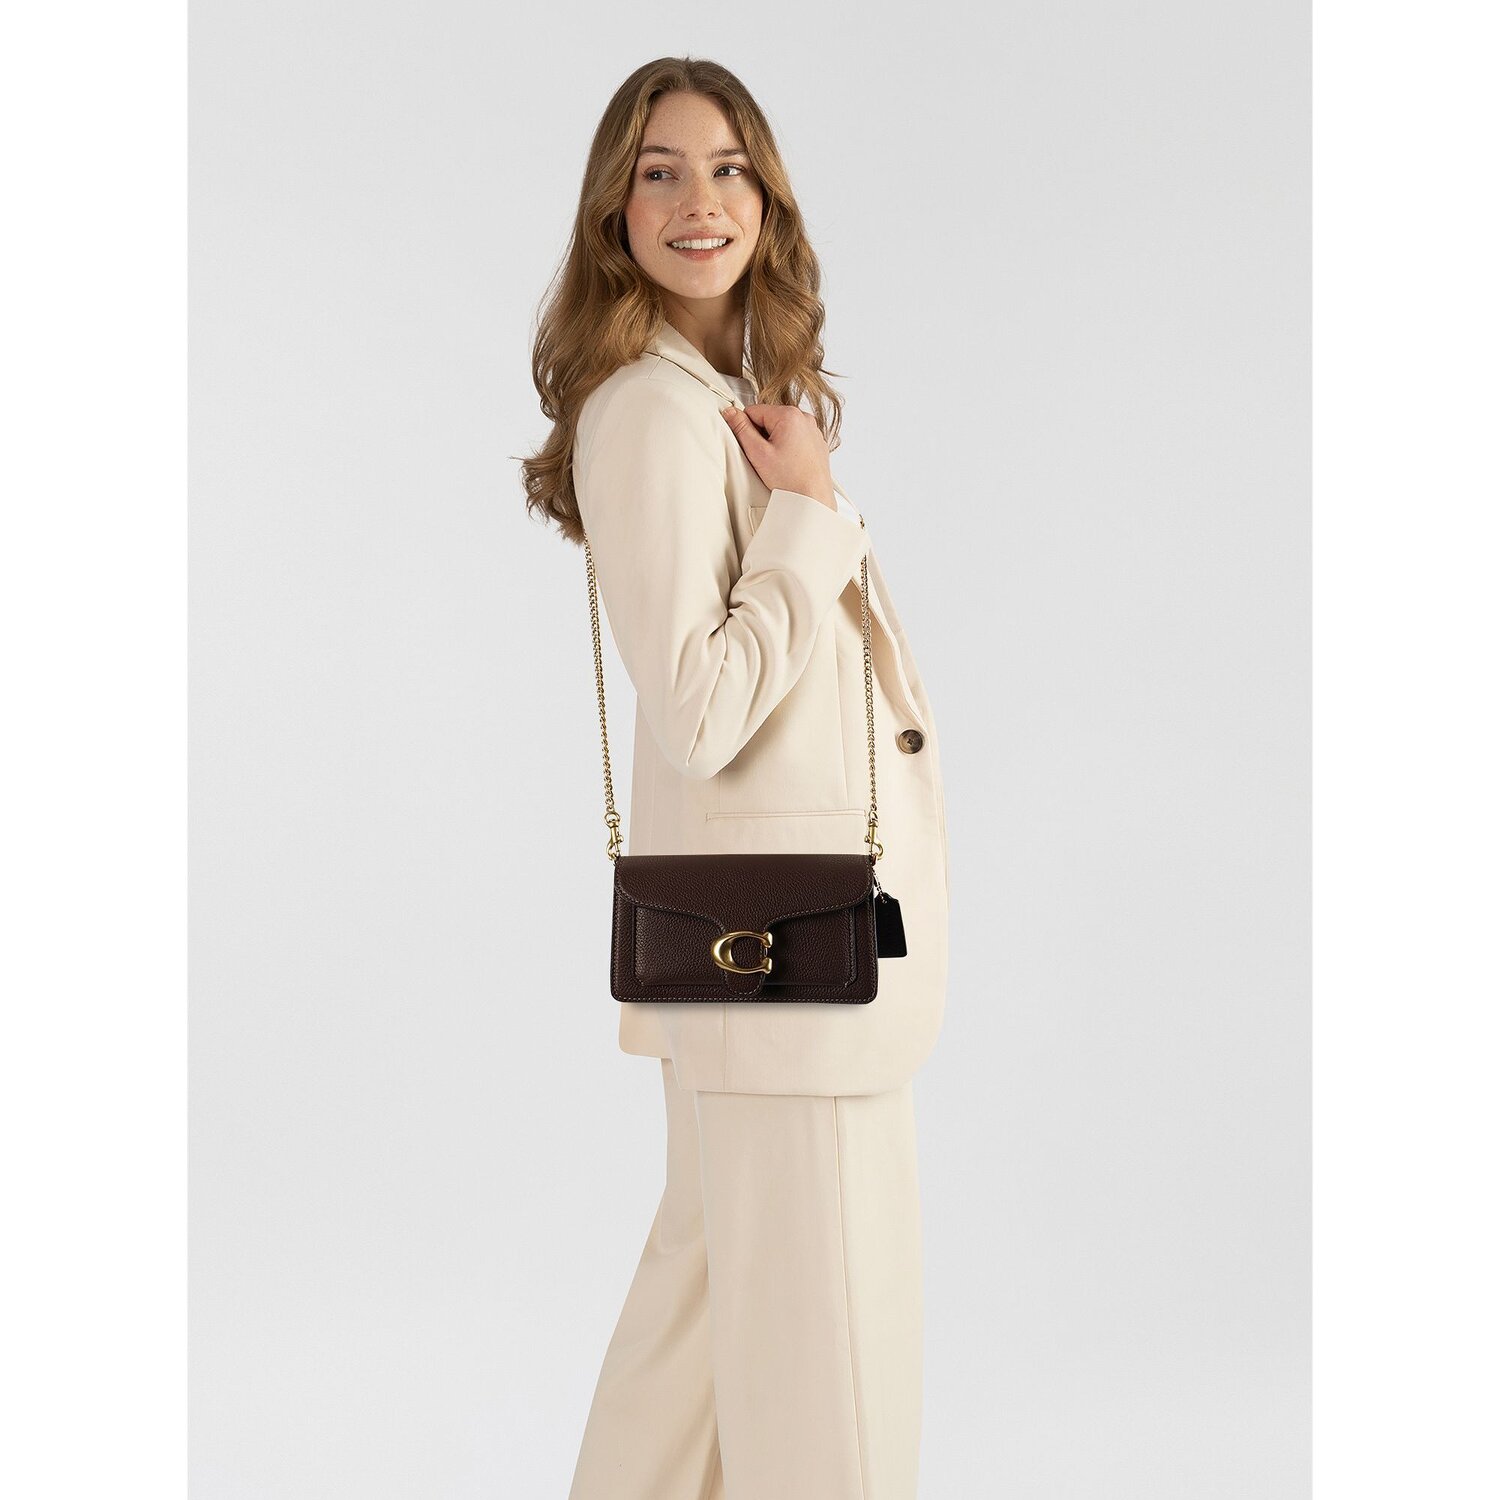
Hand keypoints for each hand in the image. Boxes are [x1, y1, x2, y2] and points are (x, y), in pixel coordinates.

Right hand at [719, 402, 835, 508]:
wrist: (813, 499)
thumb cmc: (791, 480)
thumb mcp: (758, 453)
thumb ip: (741, 429)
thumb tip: (731, 413)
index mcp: (789, 415)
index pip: (754, 410)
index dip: (746, 428)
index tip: (751, 445)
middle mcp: (804, 418)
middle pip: (768, 418)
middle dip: (762, 436)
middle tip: (765, 457)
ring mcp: (812, 430)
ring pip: (781, 428)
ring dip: (774, 442)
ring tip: (778, 462)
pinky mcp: (816, 442)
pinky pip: (794, 437)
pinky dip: (788, 448)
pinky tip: (788, 464)